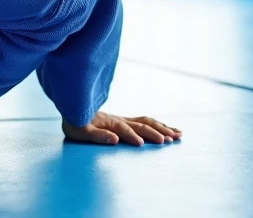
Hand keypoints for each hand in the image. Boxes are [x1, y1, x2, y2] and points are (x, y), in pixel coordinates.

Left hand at [62, 111, 180, 145]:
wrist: (74, 108)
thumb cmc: (76, 122)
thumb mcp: (80, 131)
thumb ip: (96, 135)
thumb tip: (114, 140)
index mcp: (110, 123)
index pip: (124, 130)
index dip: (132, 136)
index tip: (142, 144)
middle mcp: (120, 120)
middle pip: (141, 125)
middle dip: (156, 132)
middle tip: (171, 140)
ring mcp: (125, 119)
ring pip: (147, 122)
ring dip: (163, 128)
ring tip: (178, 134)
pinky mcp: (126, 120)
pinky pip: (146, 121)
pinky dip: (158, 125)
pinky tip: (168, 129)